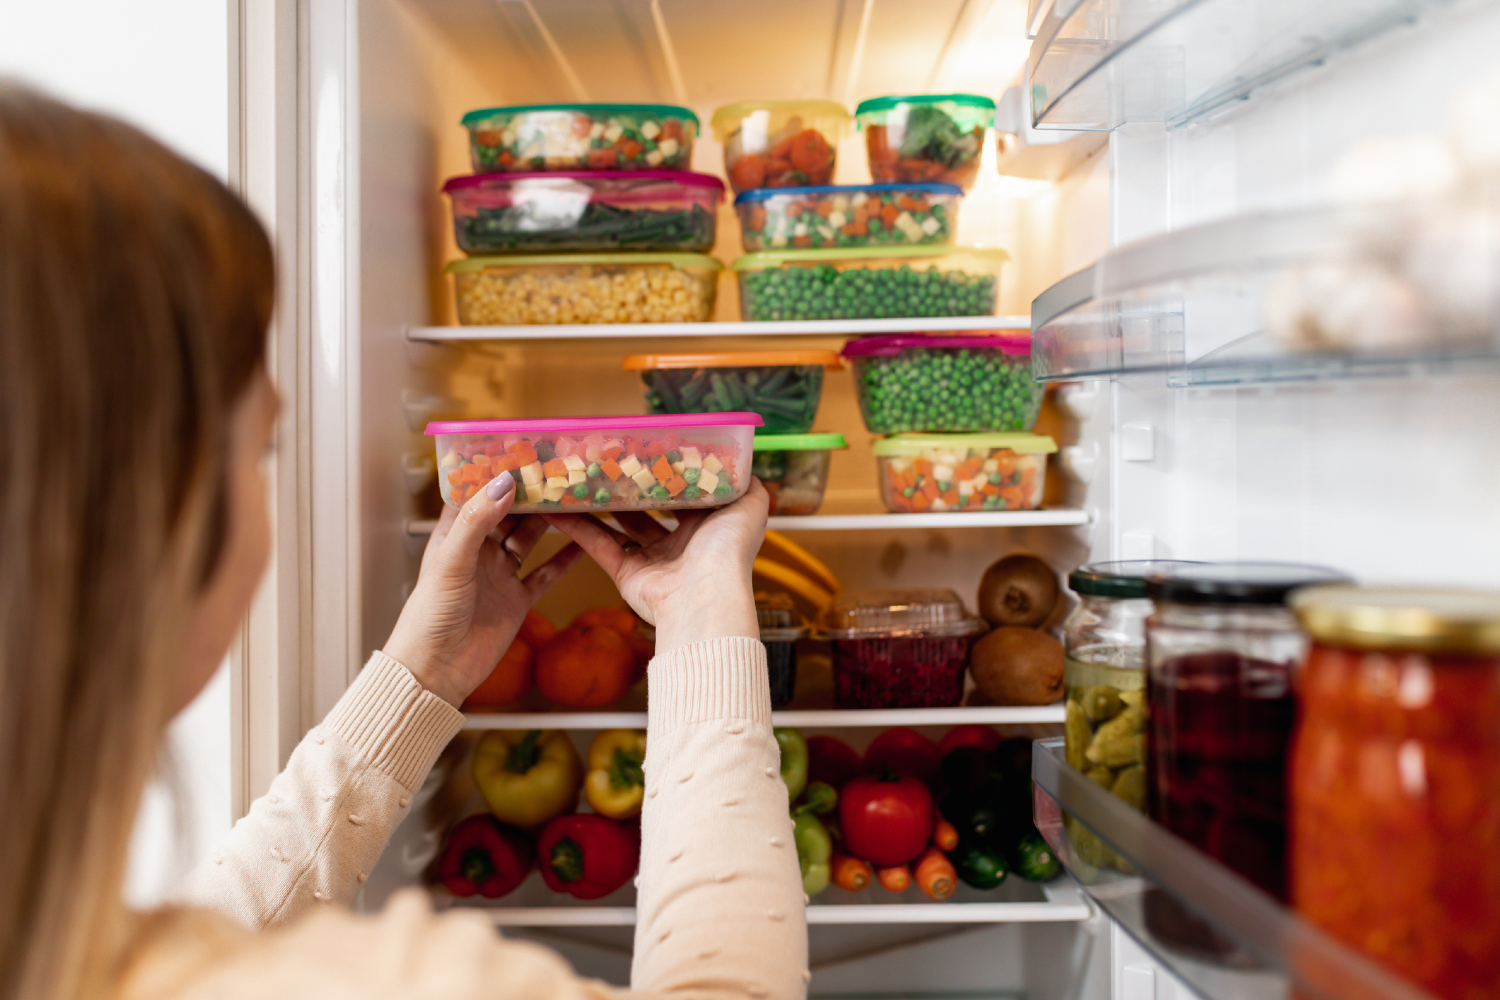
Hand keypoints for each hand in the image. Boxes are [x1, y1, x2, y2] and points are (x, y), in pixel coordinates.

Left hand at [385, 471, 583, 706]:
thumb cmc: (429, 616)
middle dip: (531, 493)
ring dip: (550, 521)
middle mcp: (478, 551)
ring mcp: (500, 574)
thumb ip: (477, 521)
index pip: (476, 494)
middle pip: (509, 513)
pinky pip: (546, 573)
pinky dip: (565, 560)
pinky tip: (584, 545)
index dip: (496, 473)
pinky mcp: (517, 598)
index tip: (521, 452)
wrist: (437, 670)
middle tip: (558, 470)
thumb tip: (503, 483)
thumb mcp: (452, 562)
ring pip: (530, 538)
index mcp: (454, 536)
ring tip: (574, 499)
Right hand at [543, 479, 768, 655]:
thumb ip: (748, 485)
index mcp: (706, 527)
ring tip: (578, 478)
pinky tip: (558, 509)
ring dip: (599, 504)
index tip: (645, 452)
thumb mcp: (750, 507)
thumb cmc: (729, 549)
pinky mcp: (626, 574)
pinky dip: (578, 529)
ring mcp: (651, 560)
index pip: (683, 496)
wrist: (705, 595)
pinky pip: (599, 546)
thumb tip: (744, 464)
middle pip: (648, 510)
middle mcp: (679, 543)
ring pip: (620, 526)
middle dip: (629, 487)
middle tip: (608, 461)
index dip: (666, 475)